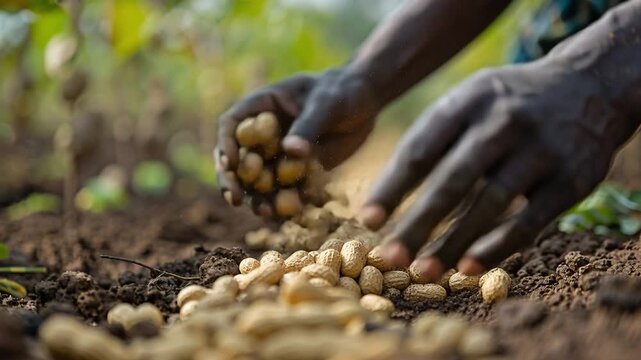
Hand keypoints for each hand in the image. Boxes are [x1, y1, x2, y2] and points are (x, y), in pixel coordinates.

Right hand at [215, 68, 378, 213]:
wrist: (365, 102)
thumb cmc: (343, 91)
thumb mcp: (326, 103)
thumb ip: (308, 126)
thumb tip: (290, 151)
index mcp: (262, 106)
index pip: (232, 125)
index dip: (226, 144)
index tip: (231, 164)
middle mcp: (264, 132)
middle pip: (237, 158)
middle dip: (233, 179)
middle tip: (235, 199)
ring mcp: (278, 153)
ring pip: (258, 179)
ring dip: (257, 197)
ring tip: (264, 212)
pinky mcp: (296, 170)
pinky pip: (284, 189)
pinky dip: (284, 202)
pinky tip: (288, 214)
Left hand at [361, 59, 638, 280]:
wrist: (585, 87)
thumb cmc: (505, 104)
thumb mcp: (467, 101)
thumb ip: (431, 140)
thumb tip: (385, 196)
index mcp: (467, 101)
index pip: (421, 149)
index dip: (391, 188)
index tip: (367, 221)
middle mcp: (503, 121)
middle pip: (452, 180)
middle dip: (417, 223)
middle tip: (390, 257)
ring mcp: (540, 148)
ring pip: (489, 203)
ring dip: (452, 242)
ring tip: (422, 271)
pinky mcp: (571, 178)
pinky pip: (529, 219)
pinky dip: (497, 247)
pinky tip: (469, 267)